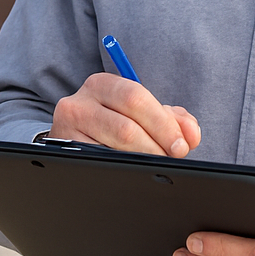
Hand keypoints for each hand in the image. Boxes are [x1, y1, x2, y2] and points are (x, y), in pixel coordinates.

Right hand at [50, 72, 201, 156]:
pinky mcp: (64, 151)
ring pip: (114, 147)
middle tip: (173, 157)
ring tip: (158, 164)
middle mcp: (80, 102)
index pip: (136, 98)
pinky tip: (135, 171)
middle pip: (126, 125)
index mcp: (102, 84)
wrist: (73, 137)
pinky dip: (124, 168)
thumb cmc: (113, 123)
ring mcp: (68, 128)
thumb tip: (190, 134)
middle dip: (157, 144)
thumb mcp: (140, 113)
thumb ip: (171, 119)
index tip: (182, 145)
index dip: (163, 124)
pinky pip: (100, 163)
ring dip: (145, 159)